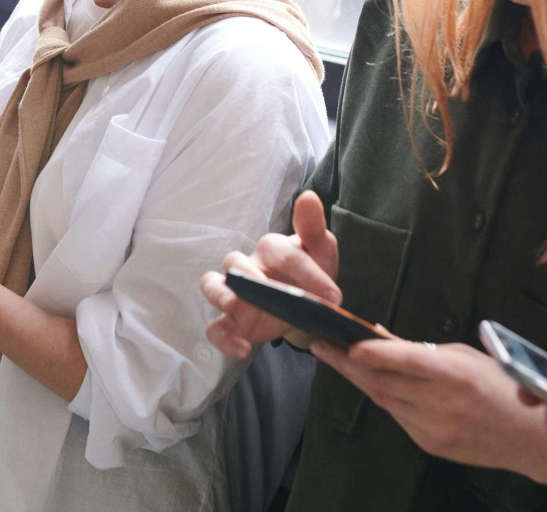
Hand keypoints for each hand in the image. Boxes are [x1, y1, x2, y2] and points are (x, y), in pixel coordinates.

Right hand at [202, 189, 340, 356]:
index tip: (334, 296)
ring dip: (219, 293)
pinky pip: (216, 328)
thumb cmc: (312, 273)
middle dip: (250, 276)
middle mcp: (247, 267)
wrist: (308, 309)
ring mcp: (235, 293)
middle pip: (235, 262)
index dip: (306, 272)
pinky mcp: (232, 322)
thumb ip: (313, 228)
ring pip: (212, 284)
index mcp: (271, 249)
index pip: (280, 251)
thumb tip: (308, 197)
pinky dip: (224, 338)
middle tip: (272, 293)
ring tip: (232, 305)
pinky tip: (243, 349)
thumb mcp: (322, 252)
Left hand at [310, 337, 546, 491]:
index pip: (405, 361)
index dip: (372, 353)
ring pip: (383, 400)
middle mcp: (442, 404)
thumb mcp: (466, 357)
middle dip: (346, 361)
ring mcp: (435, 429)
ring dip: (358, 378)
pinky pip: (396, 416)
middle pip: (381, 382)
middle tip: (320, 342)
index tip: (343, 342)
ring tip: (335, 355)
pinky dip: (383, 397)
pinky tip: (371, 381)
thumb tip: (376, 334)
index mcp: (455, 375)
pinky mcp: (430, 445)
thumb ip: (420, 350)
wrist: (534, 439)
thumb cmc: (503, 386)